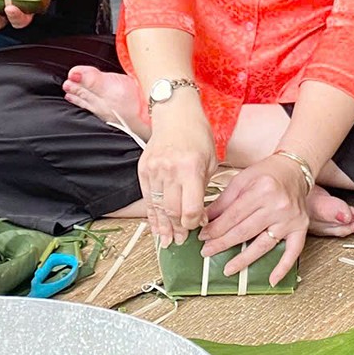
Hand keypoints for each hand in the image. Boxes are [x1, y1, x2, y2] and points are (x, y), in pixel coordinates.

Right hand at [139, 106, 215, 248]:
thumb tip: (200, 216)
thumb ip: (204, 188)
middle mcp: (170, 169)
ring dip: (163, 227)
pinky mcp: (143, 170)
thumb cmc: (197, 135)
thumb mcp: (210, 161)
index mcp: (190, 167)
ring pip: (158, 207)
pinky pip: (147, 198)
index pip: (191, 207)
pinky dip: (152, 215)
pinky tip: (156, 226)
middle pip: (172, 211)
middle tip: (182, 239)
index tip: (198, 226)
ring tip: (168, 240)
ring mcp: (154, 170)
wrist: (175, 114)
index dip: (194, 222)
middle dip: (178, 228)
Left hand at [201, 154, 307, 286]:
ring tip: (228, 269)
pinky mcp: (301, 227)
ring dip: (244, 259)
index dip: (216, 228)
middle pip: (245, 231)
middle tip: (207, 252)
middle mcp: (278, 205)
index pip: (234, 215)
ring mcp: (290, 218)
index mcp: (261, 189)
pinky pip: (293, 251)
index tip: (203, 237)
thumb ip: (224, 200)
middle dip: (223, 243)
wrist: (295, 169)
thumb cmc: (267, 173)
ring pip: (263, 244)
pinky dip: (283, 267)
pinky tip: (272, 280)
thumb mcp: (242, 179)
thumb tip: (206, 219)